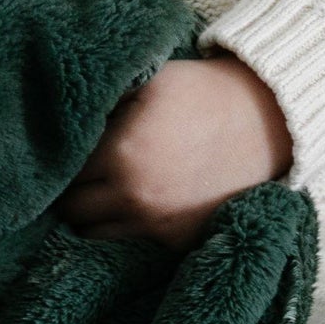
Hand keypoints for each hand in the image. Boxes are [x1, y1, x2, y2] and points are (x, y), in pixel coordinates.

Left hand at [52, 52, 293, 250]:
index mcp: (120, 153)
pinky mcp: (175, 242)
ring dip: (93, 215)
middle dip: (71, 192)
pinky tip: (137, 203)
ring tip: (103, 192)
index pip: (62, 171)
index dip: (60, 160)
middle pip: (71, 210)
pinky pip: (131, 243)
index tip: (64, 153)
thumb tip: (58, 114)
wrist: (266, 122)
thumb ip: (102, 100)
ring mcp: (156, 226)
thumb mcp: (148, 79)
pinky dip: (127, 227)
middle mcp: (134, 197)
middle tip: (80, 175)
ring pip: (94, 234)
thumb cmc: (202, 93)